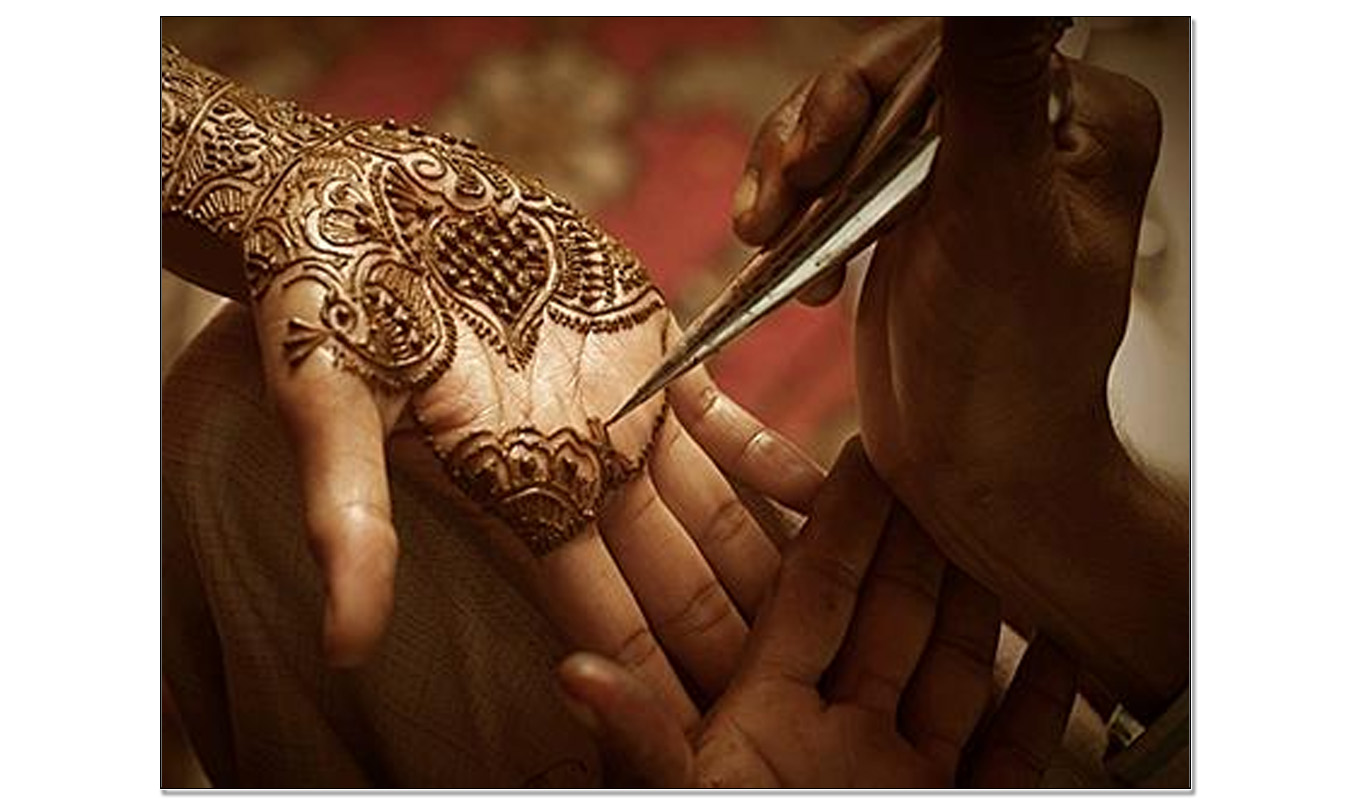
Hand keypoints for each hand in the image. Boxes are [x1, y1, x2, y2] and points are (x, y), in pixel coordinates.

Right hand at [160, 45, 823, 713]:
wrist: (371, 203)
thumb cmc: (332, 300)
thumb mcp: (329, 406)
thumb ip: (348, 520)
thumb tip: (341, 647)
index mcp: (518, 497)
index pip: (604, 617)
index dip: (657, 681)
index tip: (708, 744)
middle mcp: (582, 470)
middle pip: (678, 579)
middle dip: (735, 644)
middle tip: (804, 707)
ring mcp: (624, 412)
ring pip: (717, 509)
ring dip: (775, 561)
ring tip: (849, 616)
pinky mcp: (649, 347)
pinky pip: (729, 418)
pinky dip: (777, 458)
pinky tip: (834, 496)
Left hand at [556, 440, 1077, 787]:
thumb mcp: (687, 803)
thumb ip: (643, 744)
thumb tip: (571, 674)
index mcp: (767, 718)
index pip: (815, 593)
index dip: (840, 520)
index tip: (865, 452)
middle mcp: (837, 736)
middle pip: (891, 615)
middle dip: (919, 540)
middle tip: (944, 463)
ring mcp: (900, 775)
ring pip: (953, 669)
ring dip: (980, 604)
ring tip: (1003, 534)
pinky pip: (1006, 752)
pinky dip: (1039, 707)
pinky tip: (1062, 655)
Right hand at [733, 19, 1186, 715]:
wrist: (979, 471)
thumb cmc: (1009, 365)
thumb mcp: (995, 212)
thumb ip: (989, 82)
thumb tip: (995, 3)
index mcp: (1077, 116)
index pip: (959, 48)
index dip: (871, 85)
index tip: (822, 148)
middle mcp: (1028, 132)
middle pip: (893, 77)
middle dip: (822, 133)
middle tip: (787, 190)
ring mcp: (963, 173)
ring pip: (853, 121)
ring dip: (794, 171)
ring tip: (767, 228)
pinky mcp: (912, 214)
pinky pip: (836, 172)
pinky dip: (799, 209)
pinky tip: (804, 267)